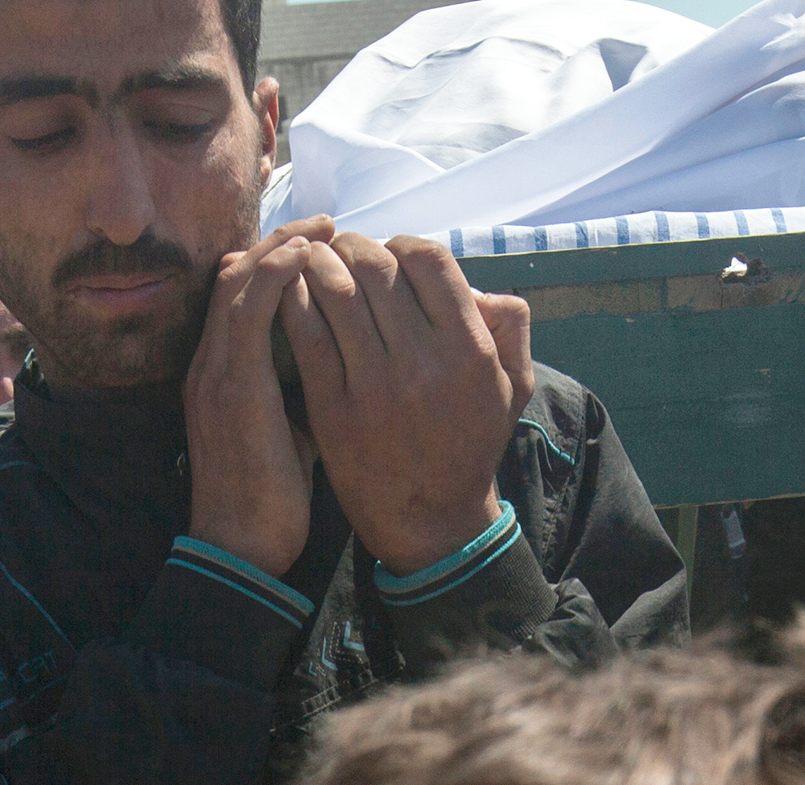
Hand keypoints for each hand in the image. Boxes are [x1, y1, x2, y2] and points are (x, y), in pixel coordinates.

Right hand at [185, 218, 330, 575]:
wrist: (240, 550)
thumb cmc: (269, 505)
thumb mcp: (290, 437)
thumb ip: (304, 397)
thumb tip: (346, 376)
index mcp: (222, 377)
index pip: (240, 298)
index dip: (276, 265)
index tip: (320, 247)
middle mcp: (211, 364)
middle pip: (236, 275)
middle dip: (282, 242)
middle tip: (325, 222)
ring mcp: (217, 371)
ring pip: (239, 280)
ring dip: (282, 246)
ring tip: (321, 227)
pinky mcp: (233, 384)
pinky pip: (249, 308)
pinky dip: (277, 273)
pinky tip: (307, 255)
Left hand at [286, 232, 519, 574]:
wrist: (430, 521)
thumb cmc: (470, 444)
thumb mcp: (512, 386)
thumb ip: (511, 325)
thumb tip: (482, 285)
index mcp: (468, 349)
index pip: (429, 259)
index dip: (403, 243)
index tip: (391, 253)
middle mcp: (422, 362)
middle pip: (376, 266)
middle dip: (354, 245)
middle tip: (343, 248)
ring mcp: (374, 384)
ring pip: (335, 290)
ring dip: (319, 262)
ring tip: (315, 259)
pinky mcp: (333, 406)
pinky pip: (306, 331)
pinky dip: (295, 299)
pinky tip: (292, 292)